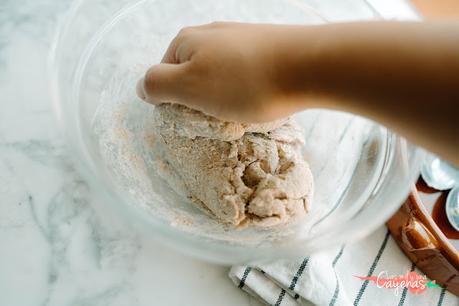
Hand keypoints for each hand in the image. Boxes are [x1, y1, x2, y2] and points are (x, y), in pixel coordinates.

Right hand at [136, 22, 309, 122]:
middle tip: (220, 115)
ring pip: (220, 78)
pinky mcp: (265, 49)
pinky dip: (248, 90)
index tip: (197, 115)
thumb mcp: (188, 87)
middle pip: (192, 76)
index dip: (175, 102)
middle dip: (201, 100)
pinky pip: (245, 76)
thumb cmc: (244, 82)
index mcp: (186, 41)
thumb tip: (142, 87)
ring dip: (226, 98)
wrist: (308, 66)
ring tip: (244, 108)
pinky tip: (261, 98)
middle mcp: (211, 34)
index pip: (163, 77)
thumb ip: (157, 85)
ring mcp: (240, 39)